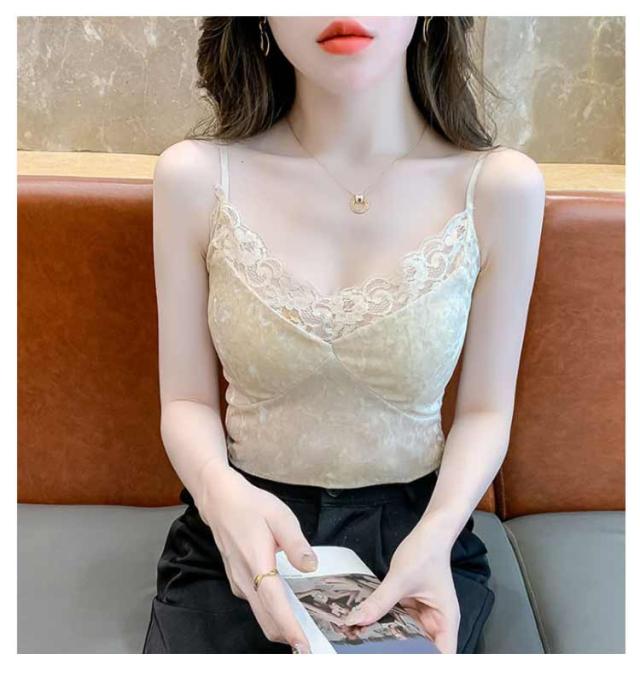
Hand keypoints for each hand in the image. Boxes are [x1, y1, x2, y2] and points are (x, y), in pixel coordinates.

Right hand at [196, 466, 317, 652]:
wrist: (220, 501)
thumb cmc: (251, 506)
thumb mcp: (280, 516)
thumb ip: (296, 543)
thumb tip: (311, 566)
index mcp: (257, 562)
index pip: (274, 602)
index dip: (289, 626)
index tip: (303, 645)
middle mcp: (245, 579)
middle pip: (267, 618)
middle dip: (288, 636)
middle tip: (311, 647)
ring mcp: (238, 582)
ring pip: (261, 614)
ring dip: (281, 626)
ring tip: (305, 631)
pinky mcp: (237, 581)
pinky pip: (256, 605)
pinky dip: (272, 614)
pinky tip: (288, 610)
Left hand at [340, 517, 459, 653]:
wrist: (428, 532)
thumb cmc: (426, 552)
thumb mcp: (400, 579)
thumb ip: (379, 602)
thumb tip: (357, 620)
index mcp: (446, 620)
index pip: (442, 656)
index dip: (424, 663)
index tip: (400, 662)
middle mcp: (438, 621)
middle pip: (423, 650)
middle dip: (402, 652)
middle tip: (377, 651)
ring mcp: (425, 615)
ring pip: (409, 637)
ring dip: (392, 639)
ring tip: (370, 641)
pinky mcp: (413, 607)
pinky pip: (400, 622)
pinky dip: (388, 625)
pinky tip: (372, 626)